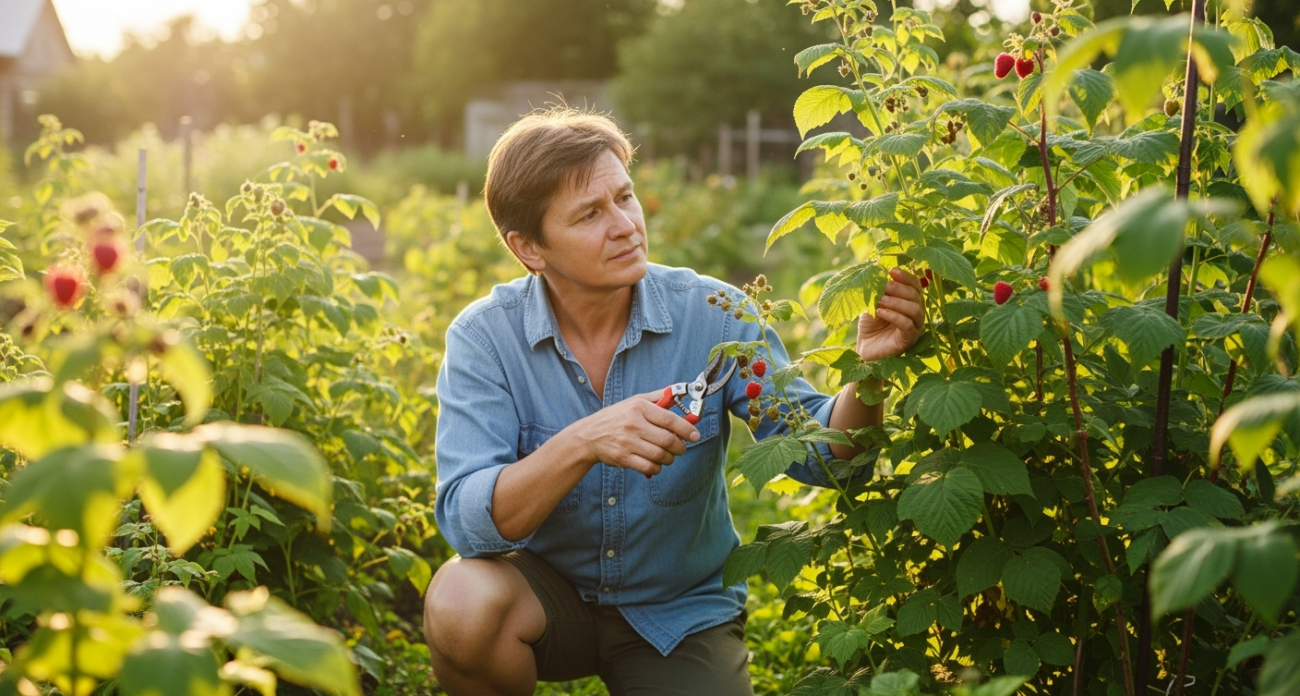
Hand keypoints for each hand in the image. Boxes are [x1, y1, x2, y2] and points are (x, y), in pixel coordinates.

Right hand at [568, 390, 700, 475]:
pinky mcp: (623, 458)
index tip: (695, 435)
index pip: (669, 419)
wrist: (589, 435)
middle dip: (680, 447)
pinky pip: (649, 467)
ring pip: (660, 455)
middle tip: (681, 447)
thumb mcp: (635, 401)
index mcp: (639, 407)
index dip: (686, 428)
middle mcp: (633, 424)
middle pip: (668, 440)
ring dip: (670, 458)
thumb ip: (658, 397)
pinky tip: (656, 463)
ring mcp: (627, 442)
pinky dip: (657, 468)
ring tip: (668, 455)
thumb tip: (682, 392)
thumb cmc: (616, 417)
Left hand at [857, 267, 925, 362]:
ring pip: (915, 309)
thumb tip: (880, 275)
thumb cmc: (871, 323)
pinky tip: (881, 312)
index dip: (905, 276)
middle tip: (883, 287)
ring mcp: (915, 326)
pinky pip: (907, 325)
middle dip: (899, 288)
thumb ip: (879, 290)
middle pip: (915, 295)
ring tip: (881, 300)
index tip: (891, 272)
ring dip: (897, 302)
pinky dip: (894, 316)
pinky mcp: (909, 339)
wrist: (865, 346)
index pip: (915, 284)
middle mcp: (916, 312)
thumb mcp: (873, 302)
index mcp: (910, 300)